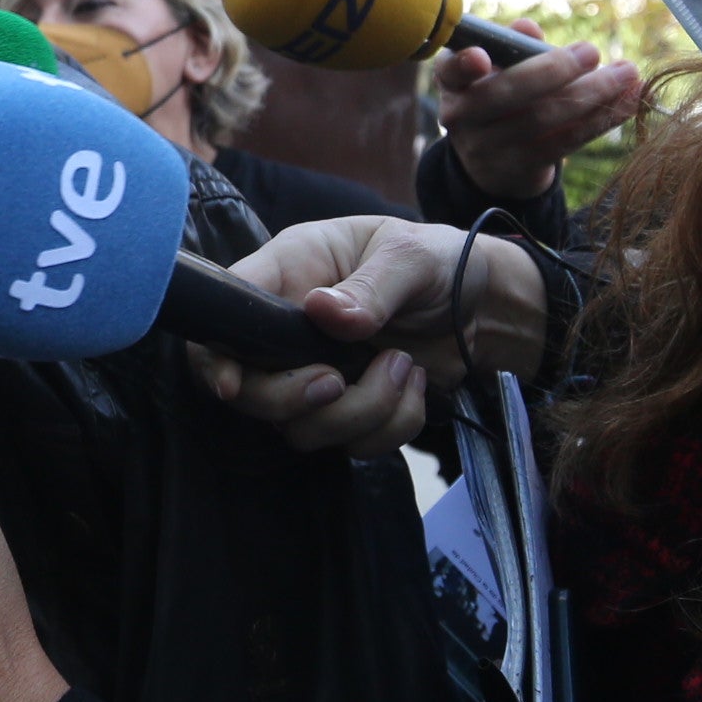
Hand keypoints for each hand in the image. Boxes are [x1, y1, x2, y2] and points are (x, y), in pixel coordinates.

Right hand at [188, 215, 549, 454]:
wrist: (486, 305)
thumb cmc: (438, 261)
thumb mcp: (410, 257)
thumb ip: (371, 286)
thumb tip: (324, 312)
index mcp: (290, 272)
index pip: (227, 316)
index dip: (215, 357)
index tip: (234, 385)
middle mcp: (292, 329)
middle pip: (251, 390)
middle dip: (293, 399)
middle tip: (337, 381)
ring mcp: (318, 373)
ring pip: (303, 428)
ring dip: (362, 411)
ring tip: (405, 366)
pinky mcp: (351, 410)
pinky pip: (353, 444)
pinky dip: (392, 426)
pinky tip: (416, 386)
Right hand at [429, 22, 640, 204]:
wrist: (493, 162)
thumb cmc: (499, 96)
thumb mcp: (498, 68)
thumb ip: (513, 44)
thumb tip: (528, 28)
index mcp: (453, 82)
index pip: (450, 71)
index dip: (463, 65)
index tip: (482, 58)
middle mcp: (463, 116)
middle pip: (507, 94)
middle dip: (554, 70)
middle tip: (592, 51)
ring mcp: (490, 147)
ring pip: (544, 118)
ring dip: (592, 94)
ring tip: (626, 74)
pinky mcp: (522, 167)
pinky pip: (566, 141)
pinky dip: (601, 119)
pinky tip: (628, 101)